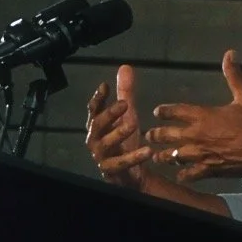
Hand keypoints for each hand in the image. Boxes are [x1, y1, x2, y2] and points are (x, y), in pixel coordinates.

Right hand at [86, 65, 151, 188]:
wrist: (130, 174)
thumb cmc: (124, 142)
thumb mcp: (127, 115)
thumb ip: (125, 93)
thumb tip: (125, 67)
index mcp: (97, 126)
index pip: (94, 109)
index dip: (98, 98)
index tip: (105, 86)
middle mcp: (95, 140)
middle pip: (97, 125)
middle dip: (109, 114)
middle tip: (125, 104)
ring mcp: (101, 156)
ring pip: (106, 144)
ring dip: (119, 133)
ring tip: (134, 124)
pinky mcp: (111, 171)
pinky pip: (121, 164)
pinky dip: (134, 157)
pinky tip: (148, 151)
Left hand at [145, 50, 241, 182]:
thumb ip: (233, 75)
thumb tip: (229, 53)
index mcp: (202, 115)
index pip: (174, 111)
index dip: (164, 111)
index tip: (157, 112)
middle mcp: (196, 135)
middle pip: (166, 135)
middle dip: (156, 135)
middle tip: (149, 135)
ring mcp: (200, 154)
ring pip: (172, 156)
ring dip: (164, 155)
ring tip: (157, 156)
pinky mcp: (208, 170)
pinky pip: (188, 174)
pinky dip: (182, 174)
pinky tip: (179, 174)